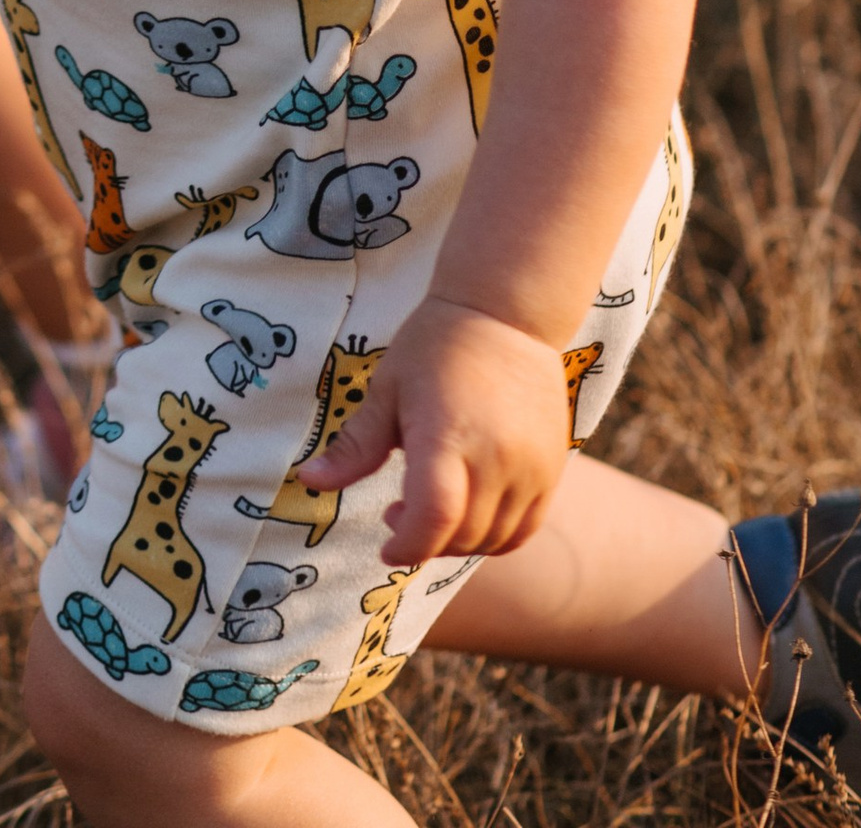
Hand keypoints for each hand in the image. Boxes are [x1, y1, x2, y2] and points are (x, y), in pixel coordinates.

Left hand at [305, 296, 573, 566]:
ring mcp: (530, 468)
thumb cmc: (436, 346)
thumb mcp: (387, 389)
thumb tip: (308, 481)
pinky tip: (470, 513)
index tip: (385, 545)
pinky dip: (494, 536)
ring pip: (493, 538)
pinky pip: (525, 529)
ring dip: (457, 541)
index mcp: (446, 435)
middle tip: (398, 513)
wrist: (506, 314)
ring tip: (433, 509)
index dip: (407, 544)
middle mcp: (495, 459)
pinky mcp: (552, 471)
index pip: (433, 517)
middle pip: (460, 534)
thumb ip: (355, 446)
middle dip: (424, 541)